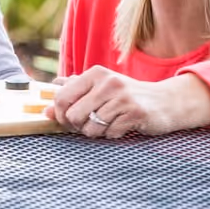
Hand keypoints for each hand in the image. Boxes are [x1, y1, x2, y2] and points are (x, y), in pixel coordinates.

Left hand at [47, 65, 209, 138]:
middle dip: (77, 127)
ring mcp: (122, 97)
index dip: (59, 114)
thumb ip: (73, 91)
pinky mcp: (135, 113)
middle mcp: (107, 82)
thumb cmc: (128, 95)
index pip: (61, 96)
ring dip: (97, 133)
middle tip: (88, 126)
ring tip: (108, 124)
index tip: (66, 121)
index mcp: (95, 73)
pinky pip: (110, 133)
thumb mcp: (101, 86)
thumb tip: (44, 105)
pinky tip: (121, 127)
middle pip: (73, 115)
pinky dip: (112, 135)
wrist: (165, 101)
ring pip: (91, 128)